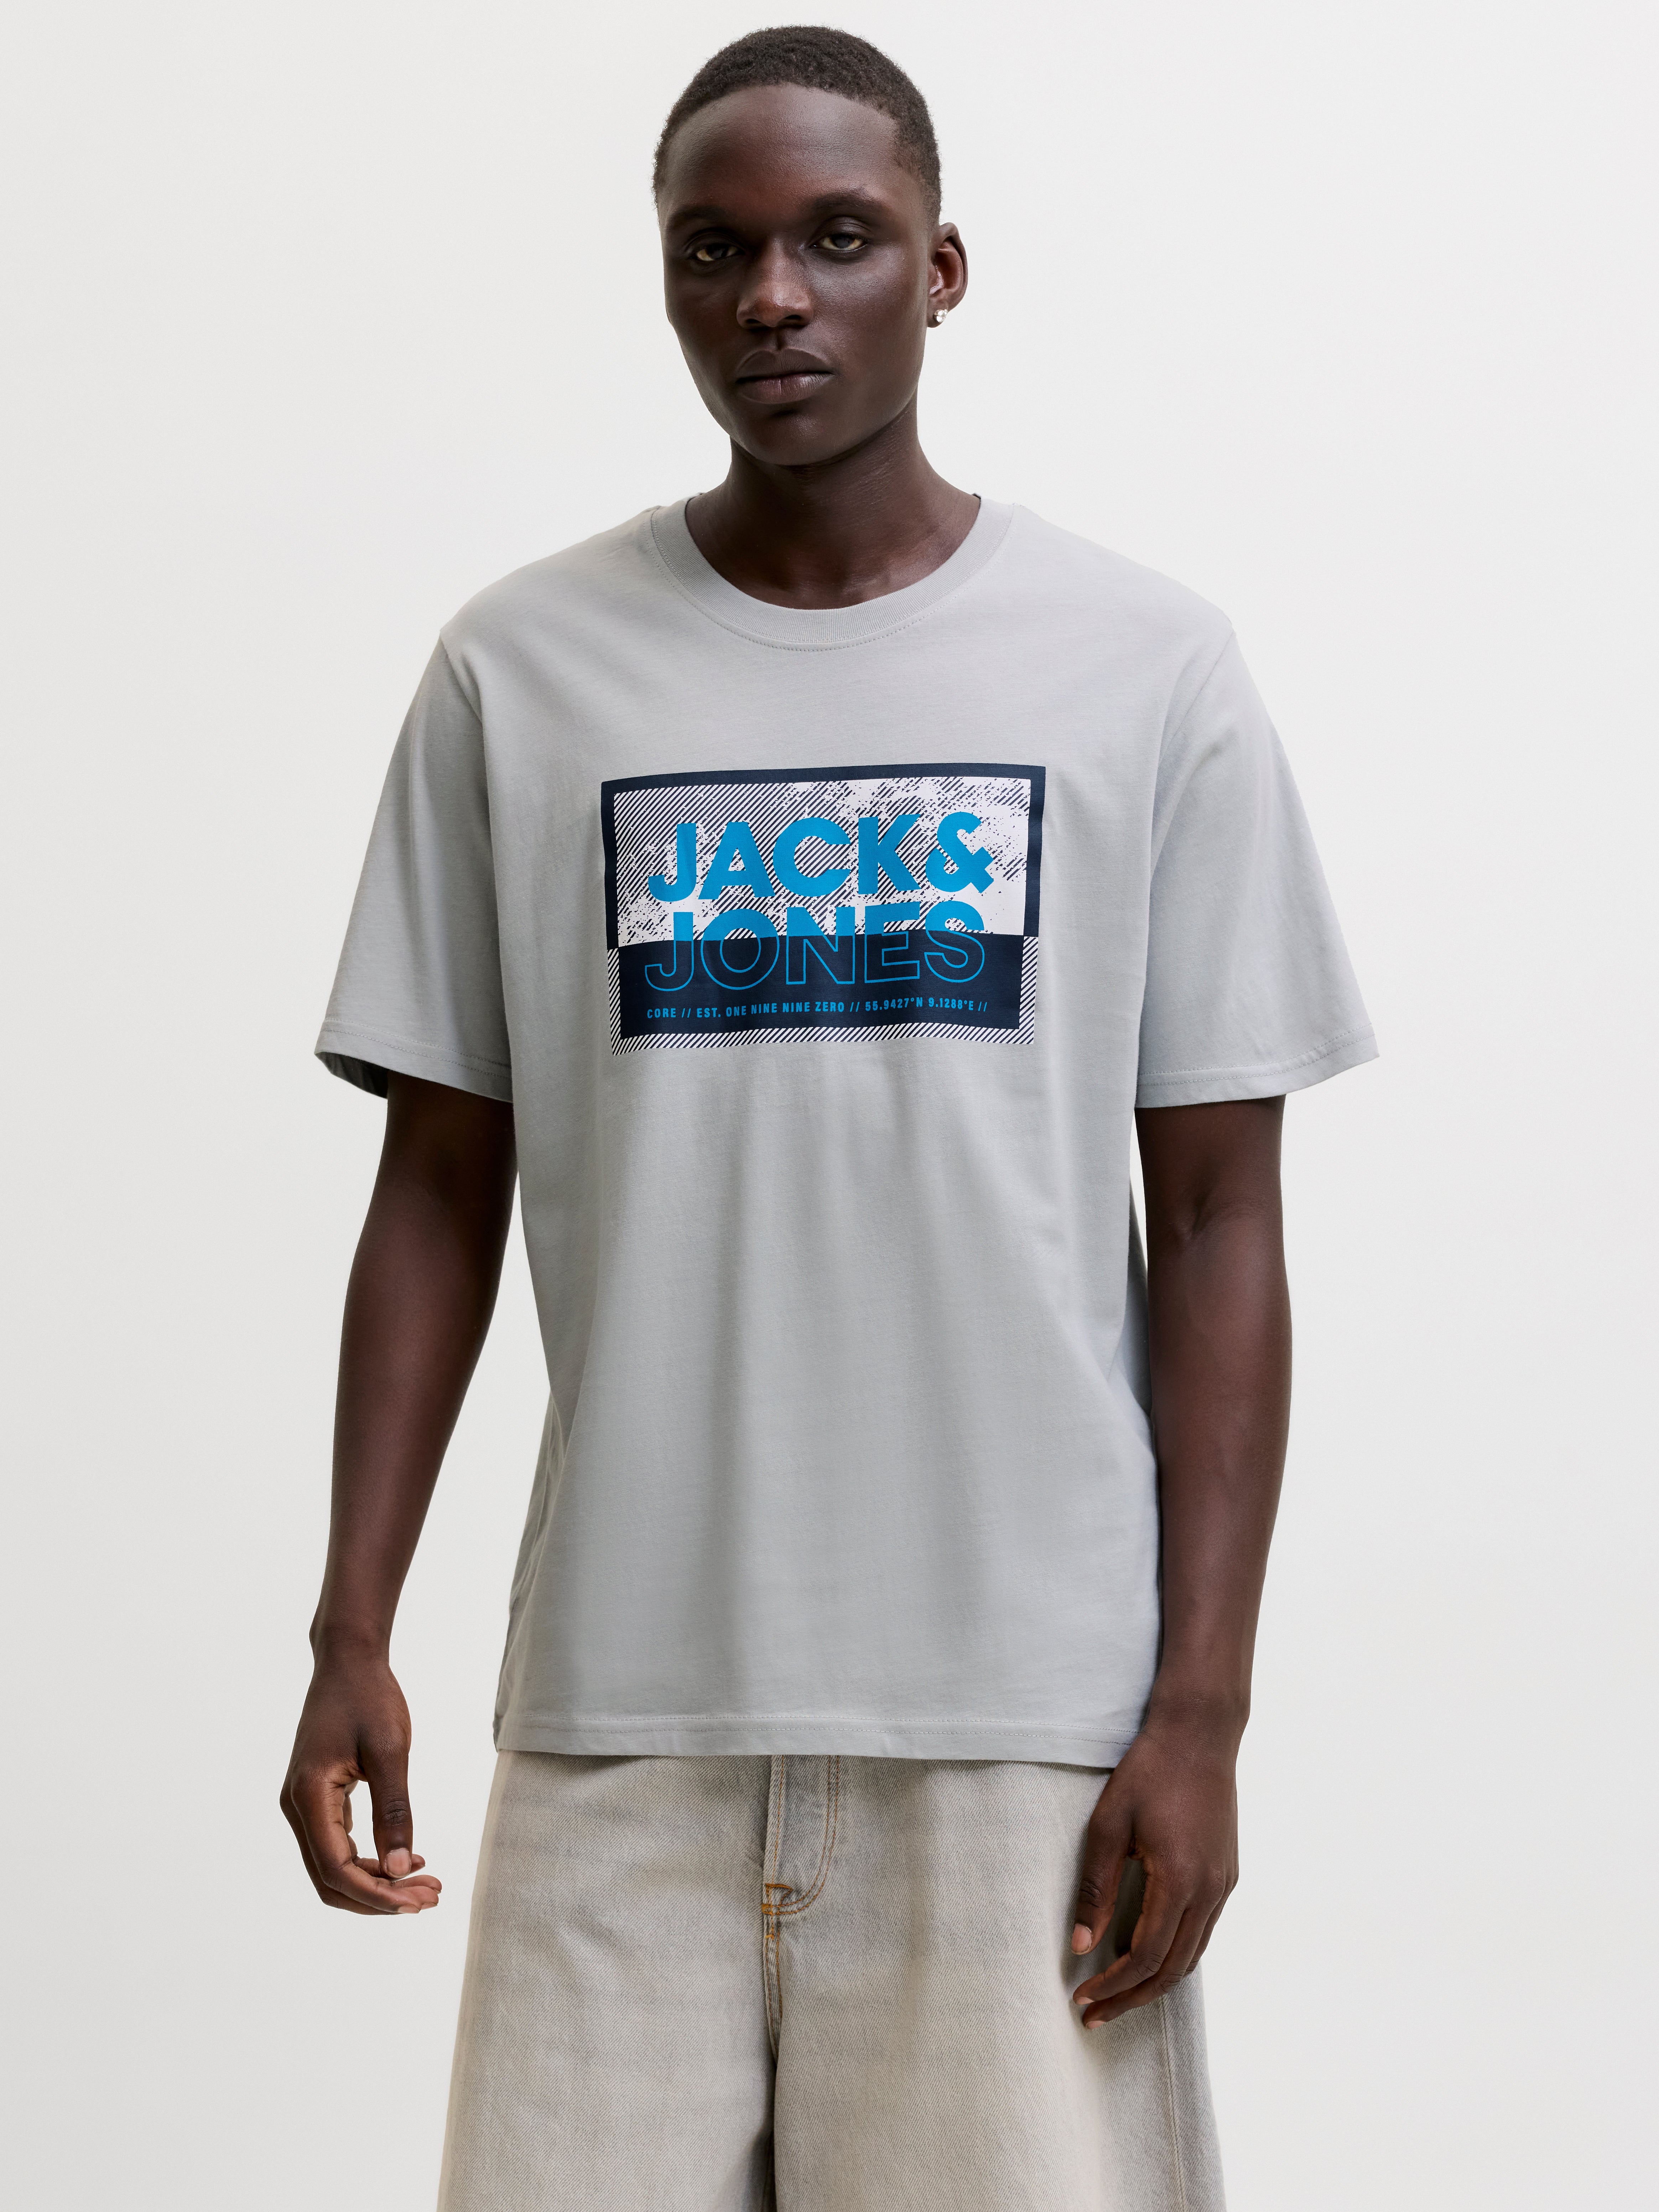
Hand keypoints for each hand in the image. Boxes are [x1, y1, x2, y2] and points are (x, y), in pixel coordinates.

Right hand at [280, 1650, 441, 1915]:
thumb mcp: (390, 1751)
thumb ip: (394, 1812)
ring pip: (334, 1865)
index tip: (418, 1901)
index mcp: (308, 1797)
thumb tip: (402, 1869)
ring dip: (377, 1881)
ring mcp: (304, 1803)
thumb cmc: (369, 1697)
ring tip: (426, 1882)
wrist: (349, 1660)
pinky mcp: (318, 1796)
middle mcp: (297, 1806)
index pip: (336, 1869)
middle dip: (378, 1897)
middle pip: (330, 1878)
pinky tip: (408, 1858)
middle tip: (429, 1897)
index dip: (376, 1894)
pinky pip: (338, 1843)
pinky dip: (370, 1859)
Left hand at [1068, 1709, 1238, 2025]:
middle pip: (1171, 1969)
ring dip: (1155, 1981)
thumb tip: (1080, 1947)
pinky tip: (1148, 1954)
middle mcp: (1209, 1892)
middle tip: (1094, 2014)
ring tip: (1117, 1994)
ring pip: (1192, 1956)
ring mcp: (1224, 1886)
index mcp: (1179, 1882)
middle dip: (1131, 1998)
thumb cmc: (1147, 1774)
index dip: (1111, 1986)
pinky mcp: (1227, 1875)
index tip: (1081, 1999)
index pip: (1144, 1958)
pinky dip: (1175, 1954)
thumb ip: (1095, 1889)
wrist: (1199, 1735)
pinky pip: (1203, 1932)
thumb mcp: (1108, 1827)